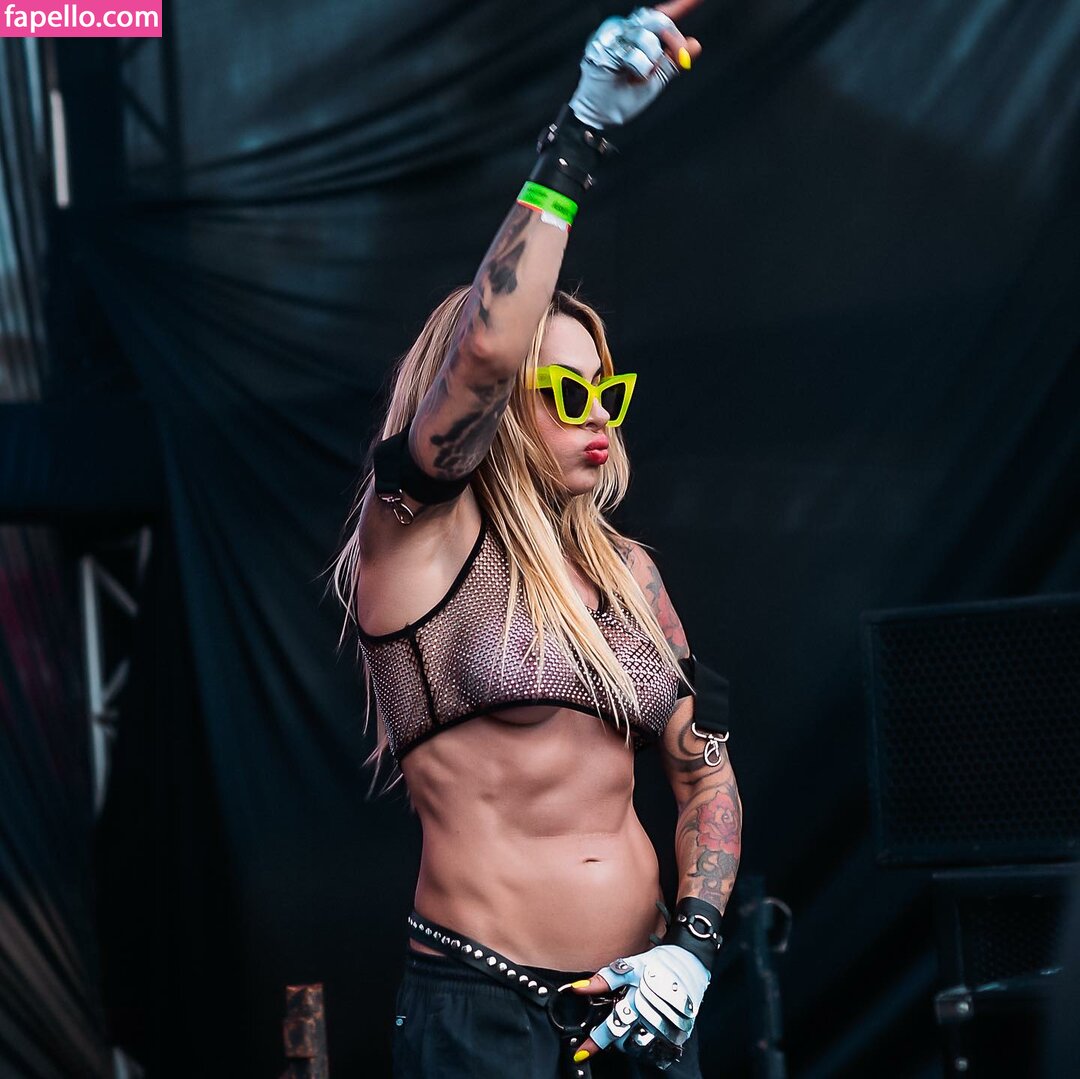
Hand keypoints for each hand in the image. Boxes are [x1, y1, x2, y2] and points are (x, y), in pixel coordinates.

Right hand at [568, 0, 704, 128]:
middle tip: (679, 55)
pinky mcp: (603, 45)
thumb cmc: (623, 98)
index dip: (681, 7)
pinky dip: (637, 67)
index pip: (662, 17)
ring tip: (638, 76)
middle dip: (672, 38)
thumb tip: (695, 44)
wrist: (602, 116)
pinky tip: (626, 75)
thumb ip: (673, 61)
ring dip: (650, 61)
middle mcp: (625, 30)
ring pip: (647, 36)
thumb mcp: (656, 78)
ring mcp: (613, 36)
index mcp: (638, 35)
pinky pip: (633, 51)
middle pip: (658, 20)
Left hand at [569, 943, 709, 1068]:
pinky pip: (657, 1050)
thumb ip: (604, 979)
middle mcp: (654, 1018)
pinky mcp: (679, 1035)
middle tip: (613, 1025)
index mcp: (639, 1000)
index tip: (582, 1054)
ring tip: (632, 1022)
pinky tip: (645, 1029)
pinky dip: (647, 1043)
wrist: (691, 962)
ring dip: (630, 1040)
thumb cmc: (657, 963)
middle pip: (625, 1042)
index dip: (596, 1041)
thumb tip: (577, 988)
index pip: (613, 1026)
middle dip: (614, 1038)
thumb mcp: (630, 966)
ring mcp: (668, 1029)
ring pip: (640, 1048)